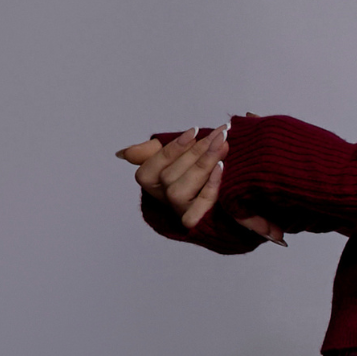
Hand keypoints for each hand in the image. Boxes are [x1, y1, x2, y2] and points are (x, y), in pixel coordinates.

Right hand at [116, 126, 285, 243]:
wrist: (233, 204)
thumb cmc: (202, 175)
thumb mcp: (179, 158)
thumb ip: (153, 152)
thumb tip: (122, 153)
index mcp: (155, 184)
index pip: (149, 169)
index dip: (171, 149)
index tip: (195, 130)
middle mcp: (163, 201)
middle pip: (168, 176)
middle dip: (195, 152)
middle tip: (220, 133)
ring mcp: (178, 213)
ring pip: (178, 190)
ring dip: (202, 165)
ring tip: (224, 145)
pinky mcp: (196, 225)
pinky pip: (197, 207)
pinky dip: (209, 185)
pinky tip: (223, 167)